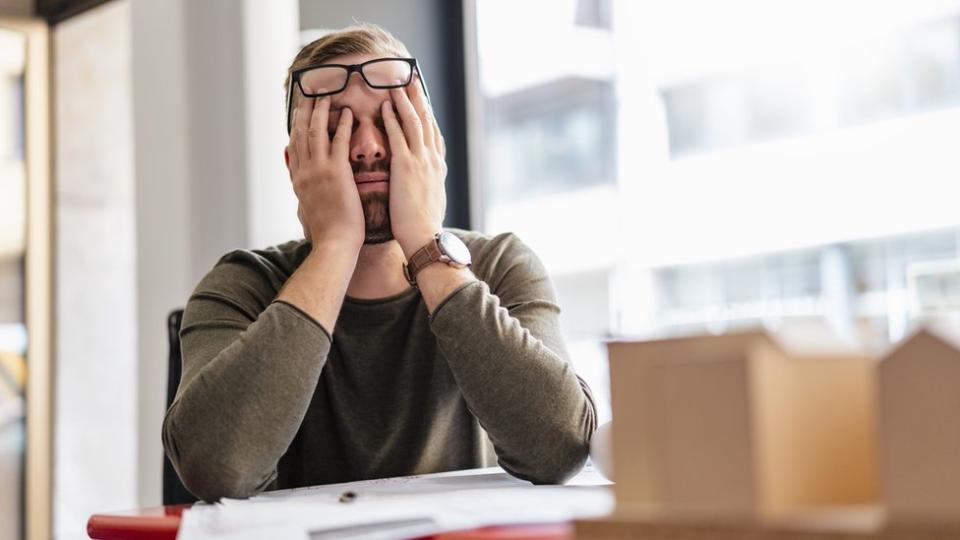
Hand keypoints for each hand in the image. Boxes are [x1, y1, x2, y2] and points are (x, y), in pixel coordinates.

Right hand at [286, 97, 363, 250]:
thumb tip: (297, 185)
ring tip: (327, 96)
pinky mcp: (336, 173)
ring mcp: (318, 171)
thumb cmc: (327, 232)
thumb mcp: (307, 210)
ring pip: (315, 133)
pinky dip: (342, 125)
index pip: (294, 145)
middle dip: (304, 111)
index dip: (295, 125)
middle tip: (309, 93)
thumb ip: (302, 191)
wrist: (334, 244)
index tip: (299, 110)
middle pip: (300, 133)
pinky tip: (349, 113)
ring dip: (321, 111)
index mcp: (298, 180)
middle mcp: (304, 172)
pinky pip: (339, 142)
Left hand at [381, 78, 447, 257]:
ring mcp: (421, 161)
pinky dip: (393, 119)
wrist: (424, 237)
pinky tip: (385, 106)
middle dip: (419, 97)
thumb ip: (428, 184)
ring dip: (405, 100)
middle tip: (412, 78)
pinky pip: (398, 136)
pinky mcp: (406, 167)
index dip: (428, 112)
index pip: (434, 132)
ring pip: (414, 122)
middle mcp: (432, 159)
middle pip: (427, 120)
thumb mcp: (432, 199)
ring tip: (396, 83)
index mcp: (438, 166)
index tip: (421, 97)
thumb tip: (426, 181)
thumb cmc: (423, 225)